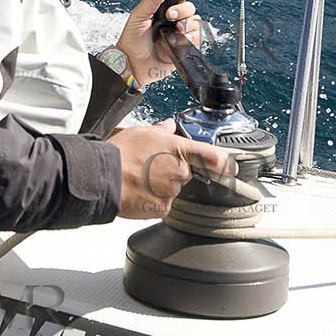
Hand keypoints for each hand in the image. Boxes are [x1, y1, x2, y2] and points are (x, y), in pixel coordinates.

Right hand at [109, 120, 238, 218]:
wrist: (104, 177)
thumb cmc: (121, 153)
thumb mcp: (142, 132)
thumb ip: (161, 131)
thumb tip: (168, 126)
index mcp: (177, 149)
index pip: (210, 155)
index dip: (224, 162)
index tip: (231, 168)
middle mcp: (180, 171)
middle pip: (184, 174)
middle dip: (171, 173)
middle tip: (149, 169)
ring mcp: (173, 191)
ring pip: (171, 191)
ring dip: (160, 187)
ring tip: (139, 180)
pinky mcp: (163, 209)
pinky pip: (162, 205)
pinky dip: (152, 201)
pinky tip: (138, 193)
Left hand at [116, 0, 200, 89]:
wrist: (133, 64)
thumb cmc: (131, 41)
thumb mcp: (138, 16)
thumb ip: (152, 0)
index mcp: (162, 10)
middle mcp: (173, 21)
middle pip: (189, 8)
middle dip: (183, 10)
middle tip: (170, 15)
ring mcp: (180, 34)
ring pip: (195, 23)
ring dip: (188, 24)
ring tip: (176, 30)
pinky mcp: (185, 48)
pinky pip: (196, 39)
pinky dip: (190, 38)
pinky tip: (178, 40)